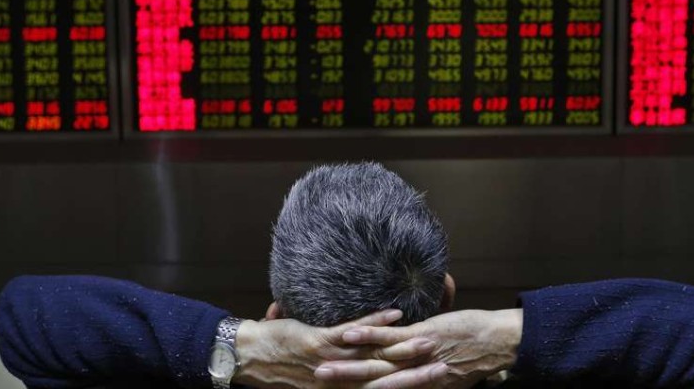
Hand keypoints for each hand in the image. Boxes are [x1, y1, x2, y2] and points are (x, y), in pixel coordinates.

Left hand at [234, 309, 448, 388]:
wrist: (246, 358)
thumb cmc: (278, 365)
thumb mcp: (312, 379)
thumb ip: (336, 369)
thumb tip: (354, 361)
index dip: (412, 388)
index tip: (437, 383)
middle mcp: (342, 380)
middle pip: (388, 378)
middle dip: (420, 373)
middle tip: (447, 367)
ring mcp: (332, 360)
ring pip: (376, 357)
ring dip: (406, 347)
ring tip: (432, 341)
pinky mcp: (320, 340)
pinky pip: (353, 331)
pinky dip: (377, 322)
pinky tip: (397, 314)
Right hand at [314, 309, 522, 388]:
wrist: (498, 348)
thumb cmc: (473, 359)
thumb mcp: (446, 380)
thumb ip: (426, 380)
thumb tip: (412, 381)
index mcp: (415, 387)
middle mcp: (411, 377)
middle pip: (367, 385)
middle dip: (338, 385)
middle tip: (313, 383)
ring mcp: (414, 357)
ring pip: (372, 363)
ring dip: (344, 366)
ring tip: (319, 366)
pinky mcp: (421, 337)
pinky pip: (389, 339)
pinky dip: (367, 335)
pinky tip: (347, 336)